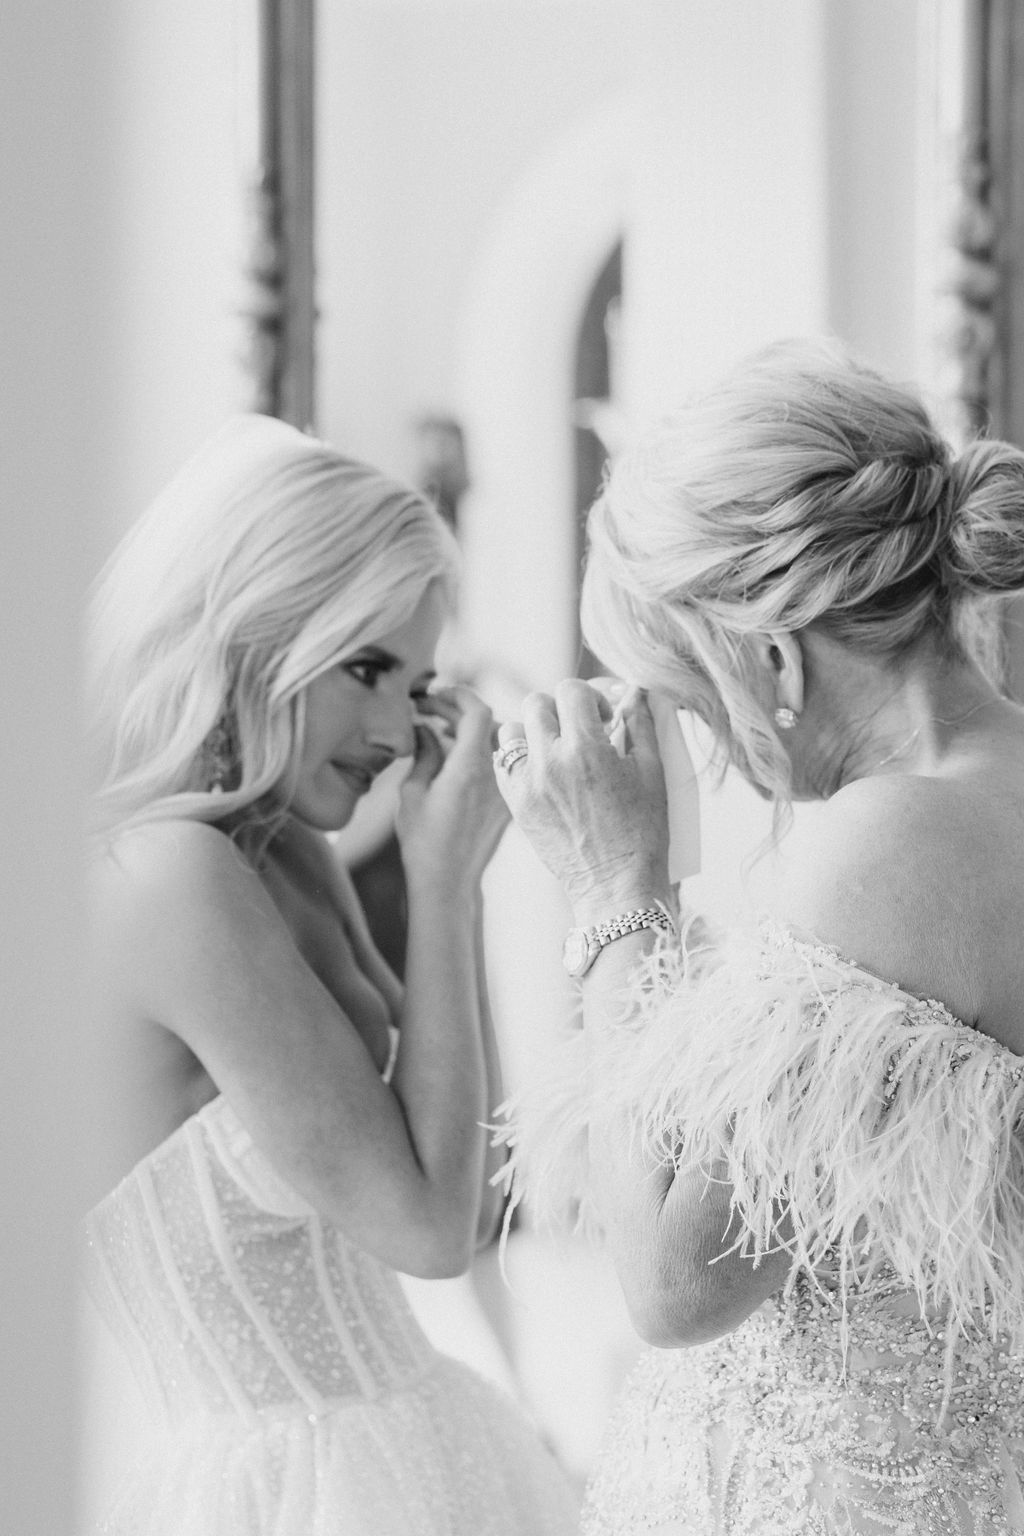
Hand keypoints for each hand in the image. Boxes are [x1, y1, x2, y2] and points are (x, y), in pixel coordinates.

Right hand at [396, 685, 509, 891]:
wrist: (448, 882)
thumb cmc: (423, 841)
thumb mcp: (412, 792)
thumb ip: (423, 753)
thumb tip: (424, 727)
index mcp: (469, 766)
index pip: (477, 711)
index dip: (457, 695)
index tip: (435, 693)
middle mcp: (494, 773)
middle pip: (487, 722)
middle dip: (457, 710)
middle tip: (428, 710)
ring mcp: (504, 787)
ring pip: (496, 741)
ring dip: (470, 729)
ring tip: (440, 730)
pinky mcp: (507, 801)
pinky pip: (500, 762)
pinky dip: (480, 750)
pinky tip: (456, 757)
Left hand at [493, 679, 670, 919]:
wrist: (615, 884)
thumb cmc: (642, 831)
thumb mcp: (652, 772)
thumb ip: (641, 724)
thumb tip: (635, 692)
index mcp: (586, 749)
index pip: (571, 690)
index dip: (590, 697)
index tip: (603, 718)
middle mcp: (550, 762)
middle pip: (537, 703)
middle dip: (561, 710)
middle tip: (580, 731)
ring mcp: (527, 784)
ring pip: (511, 729)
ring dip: (532, 731)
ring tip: (556, 749)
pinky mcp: (516, 804)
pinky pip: (502, 762)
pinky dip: (519, 758)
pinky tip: (543, 770)